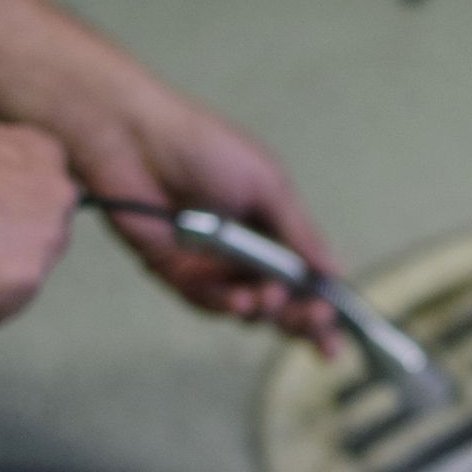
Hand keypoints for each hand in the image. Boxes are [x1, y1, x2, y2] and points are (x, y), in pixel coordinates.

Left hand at [50, 85, 340, 353]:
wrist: (134, 138)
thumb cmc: (204, 147)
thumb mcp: (268, 186)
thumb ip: (301, 234)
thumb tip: (337, 271)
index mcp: (271, 224)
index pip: (305, 274)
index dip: (322, 305)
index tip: (334, 333)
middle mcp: (243, 249)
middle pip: (280, 301)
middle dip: (299, 317)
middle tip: (311, 320)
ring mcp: (210, 263)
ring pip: (247, 309)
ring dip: (264, 311)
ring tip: (269, 298)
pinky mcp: (176, 273)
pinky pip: (207, 303)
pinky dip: (227, 306)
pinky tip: (239, 301)